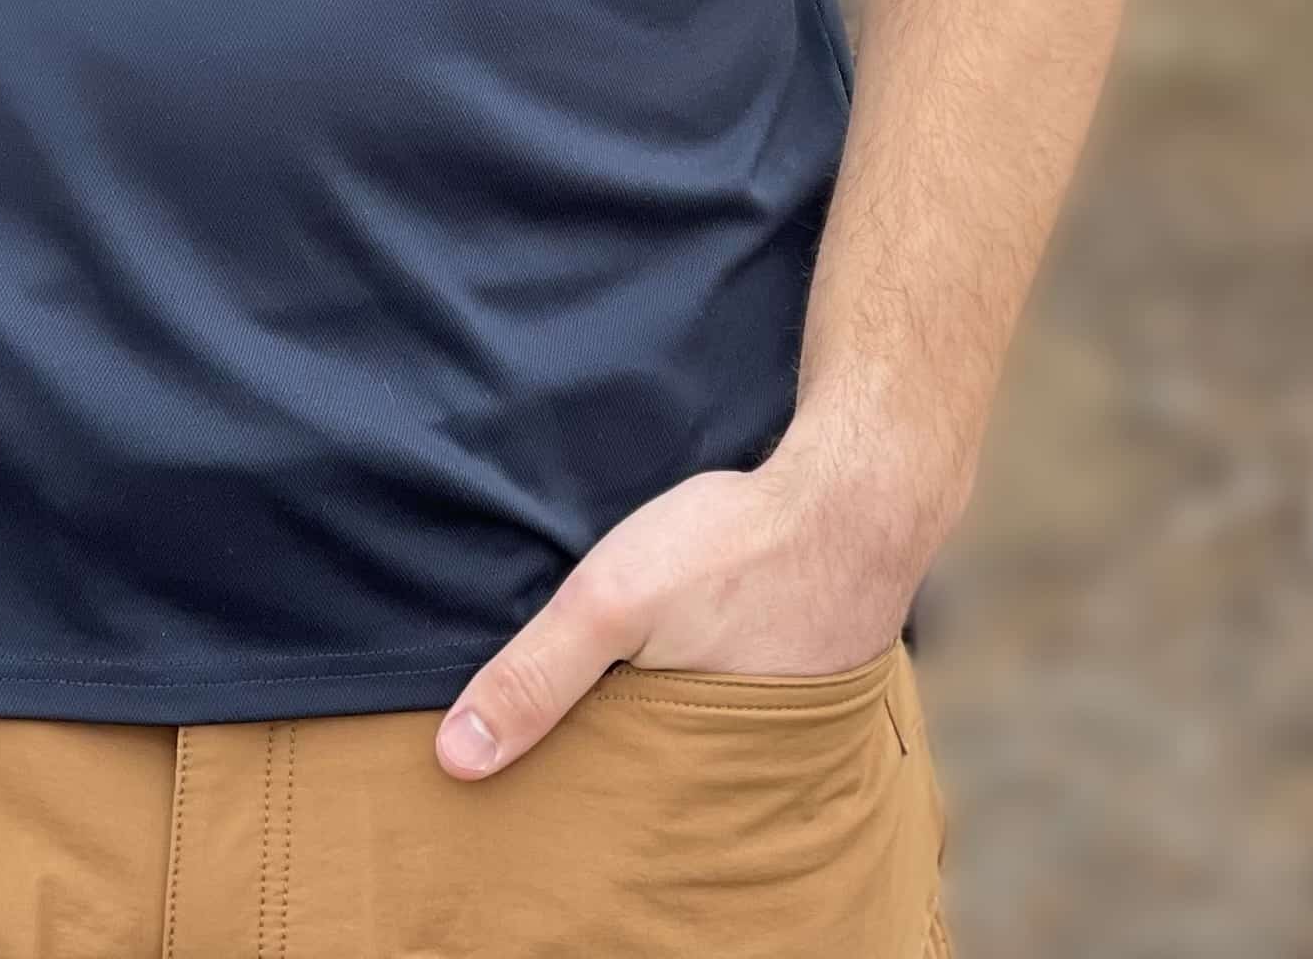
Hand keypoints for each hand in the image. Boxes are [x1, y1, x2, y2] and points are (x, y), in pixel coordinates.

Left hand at [431, 430, 932, 780]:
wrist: (855, 495)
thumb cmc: (735, 550)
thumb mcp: (613, 604)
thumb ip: (538, 676)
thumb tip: (457, 760)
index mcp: (695, 774)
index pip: (612, 818)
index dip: (566, 797)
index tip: (521, 782)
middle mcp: (741, 771)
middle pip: (647, 785)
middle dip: (604, 764)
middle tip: (564, 731)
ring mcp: (774, 727)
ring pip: (687, 743)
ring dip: (654, 722)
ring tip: (618, 688)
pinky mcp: (791, 682)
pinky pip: (727, 701)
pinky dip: (696, 685)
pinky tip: (677, 653)